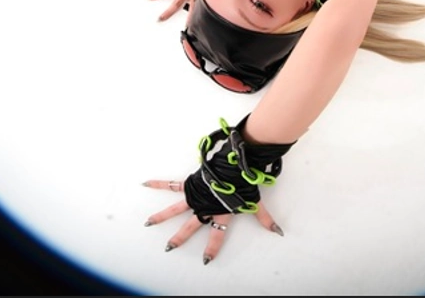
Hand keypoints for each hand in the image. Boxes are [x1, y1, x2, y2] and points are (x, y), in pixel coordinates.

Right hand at [141, 179, 283, 264]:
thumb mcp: (255, 201)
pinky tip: (146, 183)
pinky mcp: (191, 182)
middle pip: (190, 226)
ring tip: (148, 223)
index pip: (216, 235)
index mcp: (220, 212)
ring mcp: (196, 194)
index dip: (212, 247)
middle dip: (179, 237)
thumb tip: (278, 232)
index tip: (206, 260)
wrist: (236, 164)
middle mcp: (205, 206)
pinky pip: (173, 184)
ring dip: (161, 216)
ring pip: (175, 209)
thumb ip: (265, 218)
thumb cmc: (244, 181)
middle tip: (169, 247)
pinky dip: (160, 184)